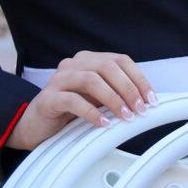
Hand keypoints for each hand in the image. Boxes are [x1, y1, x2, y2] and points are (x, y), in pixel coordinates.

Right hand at [11, 51, 152, 150]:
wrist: (36, 127)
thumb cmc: (70, 112)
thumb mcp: (97, 100)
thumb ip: (116, 94)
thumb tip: (146, 101)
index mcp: (88, 61)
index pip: (120, 60)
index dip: (139, 78)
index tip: (151, 99)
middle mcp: (73, 65)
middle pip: (107, 67)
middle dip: (129, 88)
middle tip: (140, 110)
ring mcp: (58, 80)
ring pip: (91, 79)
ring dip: (113, 99)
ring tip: (125, 117)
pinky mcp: (48, 98)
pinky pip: (72, 100)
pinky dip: (91, 112)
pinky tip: (103, 124)